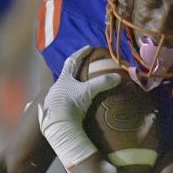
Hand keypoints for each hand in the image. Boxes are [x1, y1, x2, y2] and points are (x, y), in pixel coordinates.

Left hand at [38, 46, 121, 168]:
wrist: (58, 124)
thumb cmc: (71, 104)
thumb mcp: (88, 92)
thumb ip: (102, 83)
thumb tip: (118, 76)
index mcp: (64, 78)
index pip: (72, 61)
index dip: (81, 53)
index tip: (89, 48)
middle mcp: (57, 87)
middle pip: (66, 75)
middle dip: (75, 71)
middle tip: (84, 68)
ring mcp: (54, 99)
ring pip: (64, 89)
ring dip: (72, 87)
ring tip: (80, 88)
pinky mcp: (54, 112)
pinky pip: (63, 102)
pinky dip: (70, 100)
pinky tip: (74, 104)